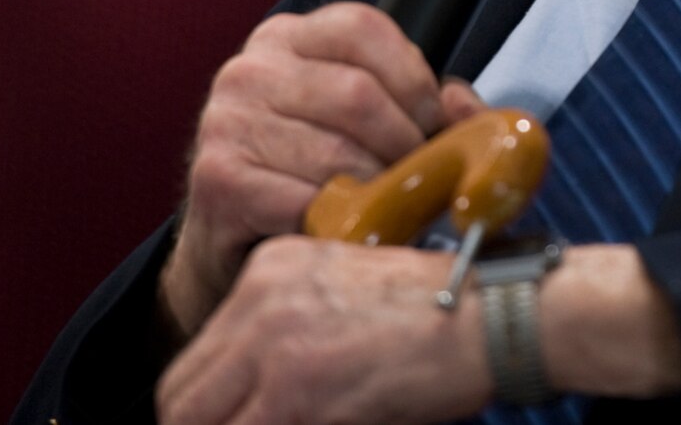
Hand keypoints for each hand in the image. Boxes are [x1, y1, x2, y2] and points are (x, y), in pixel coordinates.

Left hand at [156, 240, 680, 424]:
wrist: (499, 310)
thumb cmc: (448, 311)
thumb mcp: (352, 297)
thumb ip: (295, 335)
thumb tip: (262, 397)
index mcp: (271, 270)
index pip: (196, 359)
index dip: (210, 406)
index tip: (237, 419)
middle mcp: (261, 298)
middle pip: (181, 397)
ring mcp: (275, 344)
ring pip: (199, 423)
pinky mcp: (297, 389)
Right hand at [159, 3, 479, 337]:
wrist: (236, 241)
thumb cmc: (309, 171)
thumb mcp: (365, 122)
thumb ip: (423, 106)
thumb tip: (461, 106)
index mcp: (288, 37)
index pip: (364, 31)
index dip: (413, 81)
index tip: (430, 125)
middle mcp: (249, 69)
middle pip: (358, 94)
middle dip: (404, 145)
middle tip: (416, 180)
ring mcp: (226, 121)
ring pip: (337, 154)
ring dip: (376, 192)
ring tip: (383, 209)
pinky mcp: (218, 179)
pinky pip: (305, 200)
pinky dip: (339, 222)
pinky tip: (343, 229)